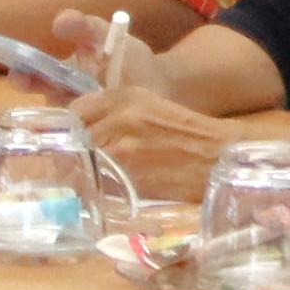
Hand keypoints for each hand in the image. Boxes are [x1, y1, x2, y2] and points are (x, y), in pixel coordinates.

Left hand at [74, 82, 238, 200]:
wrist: (218, 158)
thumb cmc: (184, 132)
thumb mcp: (148, 105)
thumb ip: (111, 110)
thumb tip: (78, 124)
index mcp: (124, 98)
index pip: (76, 111)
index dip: (71, 128)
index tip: (71, 139)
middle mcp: (119, 120)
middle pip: (75, 139)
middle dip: (74, 151)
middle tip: (76, 163)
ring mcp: (122, 151)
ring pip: (83, 162)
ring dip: (82, 172)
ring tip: (88, 178)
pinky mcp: (129, 179)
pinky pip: (99, 184)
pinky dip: (97, 188)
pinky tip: (103, 190)